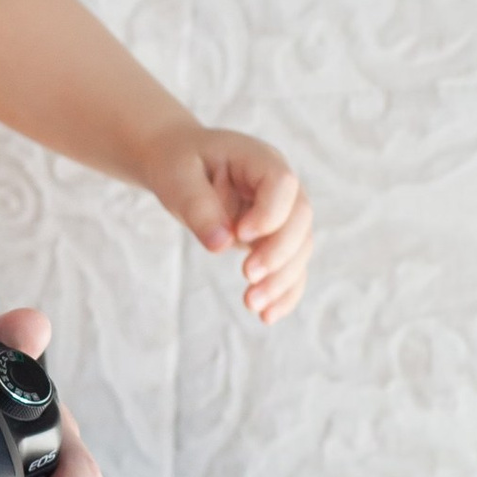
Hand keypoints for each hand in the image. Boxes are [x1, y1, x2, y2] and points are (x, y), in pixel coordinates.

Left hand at [146, 127, 313, 322]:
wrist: (179, 164)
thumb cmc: (178, 163)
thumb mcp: (176, 176)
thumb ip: (197, 205)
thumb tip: (221, 245)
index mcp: (259, 159)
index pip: (282, 184)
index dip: (269, 213)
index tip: (241, 234)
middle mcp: (280, 188)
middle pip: (299, 220)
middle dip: (279, 252)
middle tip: (248, 276)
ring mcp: (282, 215)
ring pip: (299, 249)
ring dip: (282, 280)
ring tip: (252, 304)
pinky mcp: (274, 240)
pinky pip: (290, 268)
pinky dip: (284, 293)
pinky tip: (267, 316)